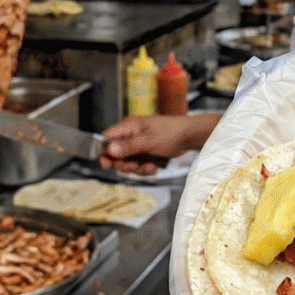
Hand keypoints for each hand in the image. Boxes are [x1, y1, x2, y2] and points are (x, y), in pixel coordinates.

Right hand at [99, 112, 221, 174]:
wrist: (189, 137)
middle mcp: (131, 136)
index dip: (104, 153)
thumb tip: (109, 150)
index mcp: (128, 127)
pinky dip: (148, 168)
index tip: (107, 164)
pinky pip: (141, 165)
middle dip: (126, 164)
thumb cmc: (170, 133)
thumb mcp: (148, 140)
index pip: (106, 139)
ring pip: (129, 163)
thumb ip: (129, 146)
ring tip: (151, 165)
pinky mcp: (147, 153)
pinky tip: (156, 165)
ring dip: (139, 168)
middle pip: (116, 155)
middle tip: (136, 166)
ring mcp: (139, 145)